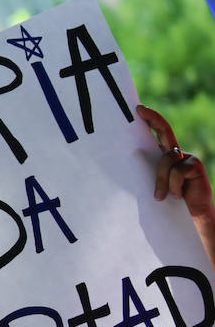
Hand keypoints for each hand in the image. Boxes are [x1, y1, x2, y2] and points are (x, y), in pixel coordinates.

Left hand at [139, 105, 213, 220]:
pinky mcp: (196, 166)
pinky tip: (178, 196)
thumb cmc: (170, 203)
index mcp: (167, 157)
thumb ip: (150, 173)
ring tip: (161, 197)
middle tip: (139, 110)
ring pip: (166, 160)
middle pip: (165, 132)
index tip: (139, 109)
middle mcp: (178, 154)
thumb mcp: (156, 186)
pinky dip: (172, 186)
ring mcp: (188, 158)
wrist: (193, 217)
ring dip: (160, 181)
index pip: (159, 133)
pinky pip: (176, 172)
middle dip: (153, 119)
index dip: (151, 119)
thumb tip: (131, 162)